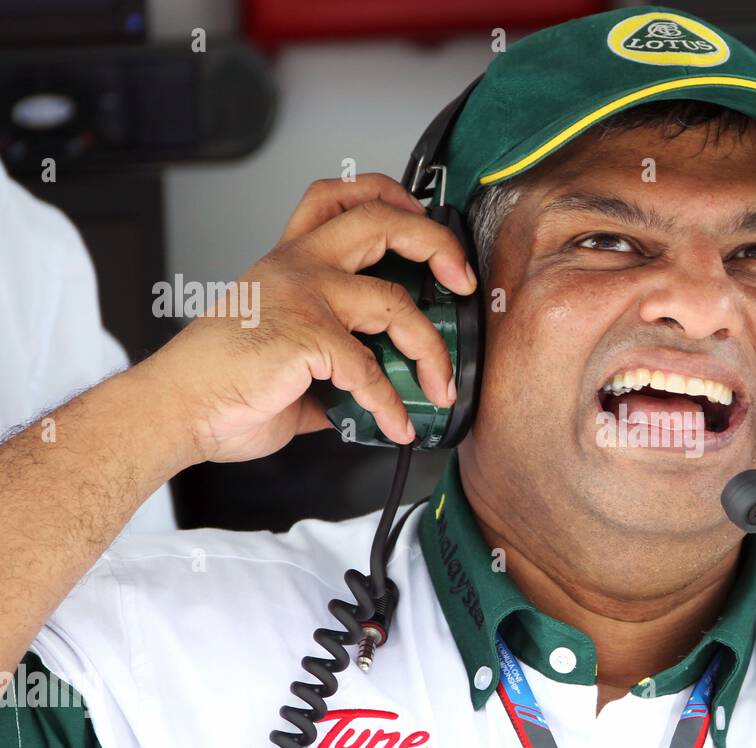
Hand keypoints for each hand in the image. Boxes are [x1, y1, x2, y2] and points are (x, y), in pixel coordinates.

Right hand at [135, 173, 475, 463]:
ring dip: (432, 349)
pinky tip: (397, 425)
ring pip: (394, 302)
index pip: (339, 198)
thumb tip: (370, 390)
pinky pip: (370, 370)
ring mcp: (302, 298)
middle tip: (463, 282)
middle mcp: (297, 267)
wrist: (175, 407)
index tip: (424, 220)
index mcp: (290, 262)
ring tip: (441, 386)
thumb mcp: (284, 354)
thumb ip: (331, 360)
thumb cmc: (220, 383)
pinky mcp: (306, 338)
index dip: (390, 197)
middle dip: (437, 244)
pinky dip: (391, 404)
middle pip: (379, 221)